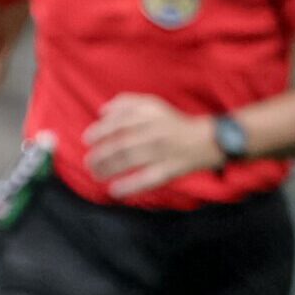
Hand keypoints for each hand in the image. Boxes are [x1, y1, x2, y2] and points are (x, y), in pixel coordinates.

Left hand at [85, 94, 223, 197]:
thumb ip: (126, 103)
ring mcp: (164, 151)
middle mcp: (157, 130)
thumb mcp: (152, 105)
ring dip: (109, 169)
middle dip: (101, 154)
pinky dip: (130, 186)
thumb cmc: (171, 122)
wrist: (207, 139)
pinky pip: (148, 179)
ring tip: (96, 174)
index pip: (120, 121)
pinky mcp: (171, 170)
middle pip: (123, 143)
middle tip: (88, 162)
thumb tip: (101, 111)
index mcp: (152, 113)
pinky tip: (115, 191)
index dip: (100, 131)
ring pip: (131, 160)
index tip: (87, 140)